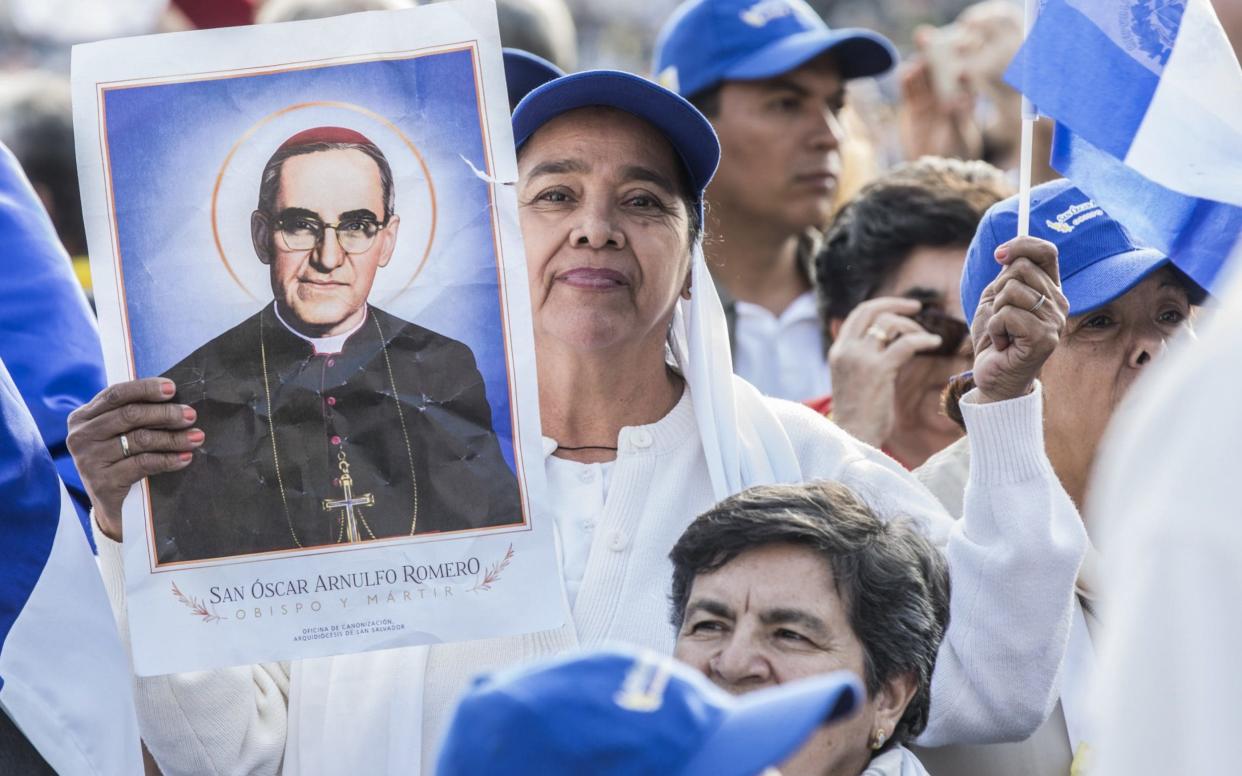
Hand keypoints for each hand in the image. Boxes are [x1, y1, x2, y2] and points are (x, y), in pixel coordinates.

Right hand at [65, 378, 202, 540]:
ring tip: (196, 437)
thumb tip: (173, 397)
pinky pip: (143, 464)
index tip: (172, 388)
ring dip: (173, 438)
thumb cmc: (119, 460)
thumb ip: (134, 414)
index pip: (115, 394)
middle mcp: (80, 436)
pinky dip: (168, 459)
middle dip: (165, 413)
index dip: (145, 388)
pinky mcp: (102, 482)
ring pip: (139, 440)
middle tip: (190, 415)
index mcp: (83, 417)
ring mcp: (88, 460)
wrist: (110, 506)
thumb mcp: (118, 433)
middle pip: (130, 415)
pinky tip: (185, 457)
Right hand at [828, 297, 944, 446]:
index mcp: (838, 351)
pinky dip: (923, 339)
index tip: (902, 308)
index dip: (881, 305)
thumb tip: (892, 343)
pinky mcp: (878, 369)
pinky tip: (934, 344)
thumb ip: (866, 358)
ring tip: (927, 338)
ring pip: (889, 323)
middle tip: (918, 308)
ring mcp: (860, 358)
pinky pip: (906, 343)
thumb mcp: (855, 379)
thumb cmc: (859, 414)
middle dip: (897, 304)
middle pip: (871, 310)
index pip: (858, 314)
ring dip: (912, 326)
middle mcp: (846, 350)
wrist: (853, 437)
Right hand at [897, 36, 981, 160]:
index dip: (960, 61)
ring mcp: (929, 98)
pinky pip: (908, 89)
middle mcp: (947, 94)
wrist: (931, 166)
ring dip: (920, 64)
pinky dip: (906, 80)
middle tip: (931, 41)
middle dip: (936, 53)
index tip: (958, 54)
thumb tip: (961, 100)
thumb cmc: (953, 153)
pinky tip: (906, 73)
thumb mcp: (961, 136)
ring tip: (918, 60)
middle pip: (941, 69)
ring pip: (924, 76)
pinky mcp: (912, 105)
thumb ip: (960, 116)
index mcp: (965, 98)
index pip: (964, 75)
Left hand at [969, 236, 1068, 402]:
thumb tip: (1008, 251)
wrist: (993, 376)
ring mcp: (1054, 321)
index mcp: (1050, 290)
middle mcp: (1058, 304)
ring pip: (1011, 291)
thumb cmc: (995, 339)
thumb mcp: (996, 300)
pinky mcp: (1043, 338)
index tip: (999, 254)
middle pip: (1021, 269)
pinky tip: (1003, 344)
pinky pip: (1006, 315)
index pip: (1046, 252)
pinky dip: (994, 329)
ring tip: (1002, 332)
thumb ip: (1006, 277)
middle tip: (1000, 316)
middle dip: (998, 290)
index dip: (1022, 245)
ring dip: (995, 313)